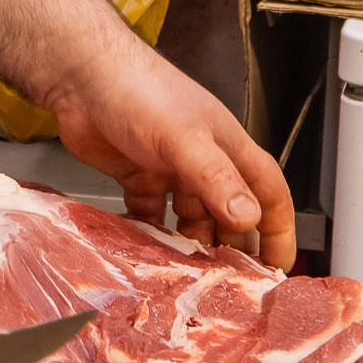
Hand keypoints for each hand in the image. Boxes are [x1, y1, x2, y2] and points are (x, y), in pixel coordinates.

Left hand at [43, 36, 297, 271]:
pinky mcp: (137, 177)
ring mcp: (170, 169)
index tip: (279, 266)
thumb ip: (217, 178)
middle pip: (231, 213)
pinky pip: (152, 217)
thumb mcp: (186, 139)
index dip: (279, 230)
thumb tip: (248, 218)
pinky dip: (154, 237)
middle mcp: (204, 160)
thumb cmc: (141, 93)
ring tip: (192, 278)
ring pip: (192, 218)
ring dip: (194, 246)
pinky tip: (150, 256)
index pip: (268, 193)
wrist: (82, 77)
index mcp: (227, 148)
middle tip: (232, 285)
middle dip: (235, 247)